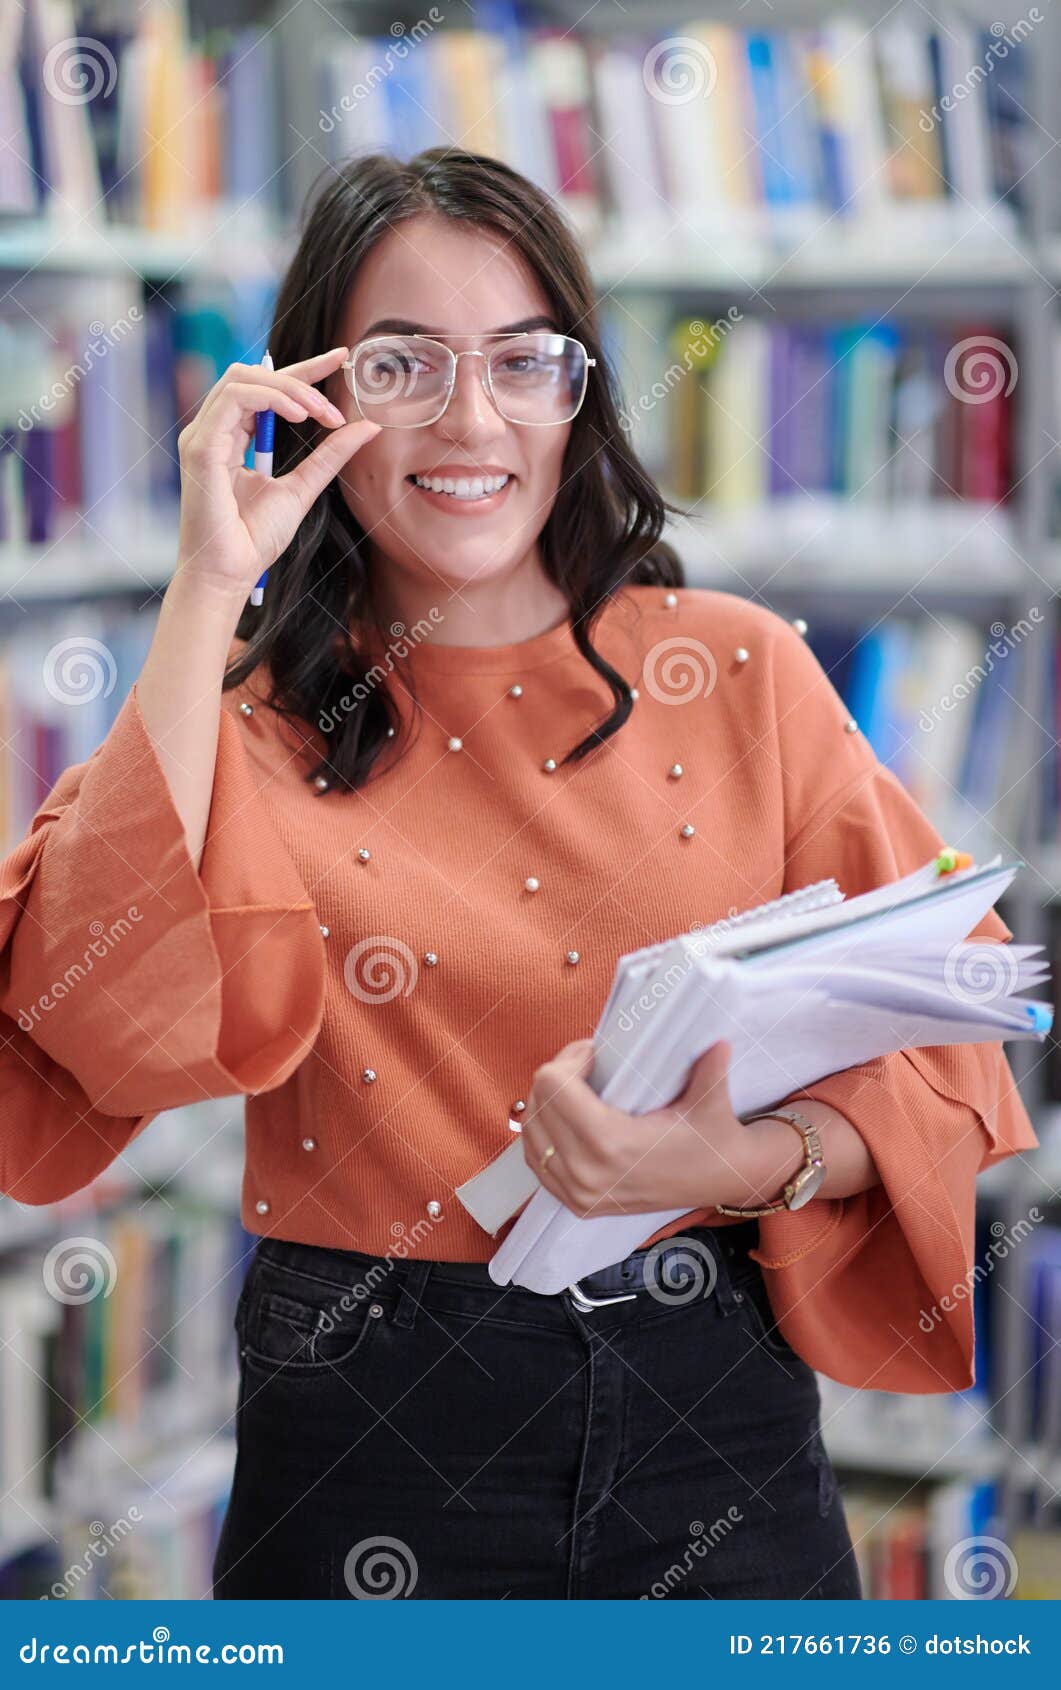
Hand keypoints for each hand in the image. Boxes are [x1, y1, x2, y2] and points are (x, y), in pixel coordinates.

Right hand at [174, 346, 380, 597]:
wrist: (229, 574)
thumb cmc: (255, 539)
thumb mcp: (303, 488)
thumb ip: (329, 455)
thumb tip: (367, 425)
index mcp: (231, 436)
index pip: (266, 387)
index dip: (304, 369)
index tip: (341, 358)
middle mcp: (213, 430)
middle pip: (252, 374)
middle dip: (299, 378)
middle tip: (334, 409)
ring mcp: (202, 435)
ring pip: (241, 378)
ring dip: (289, 389)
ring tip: (320, 414)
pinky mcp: (201, 446)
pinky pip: (233, 398)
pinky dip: (270, 399)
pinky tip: (299, 417)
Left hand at [520, 1038, 802, 1217]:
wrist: (722, 1181)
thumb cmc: (714, 1138)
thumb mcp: (710, 1098)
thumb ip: (708, 1066)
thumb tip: (715, 1040)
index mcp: (611, 1144)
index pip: (553, 1086)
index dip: (570, 1059)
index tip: (595, 1053)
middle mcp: (586, 1173)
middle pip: (537, 1103)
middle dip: (557, 1076)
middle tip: (586, 1064)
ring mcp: (578, 1193)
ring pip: (531, 1132)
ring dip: (546, 1103)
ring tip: (576, 1088)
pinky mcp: (577, 1204)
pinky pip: (536, 1159)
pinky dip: (543, 1133)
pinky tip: (566, 1117)